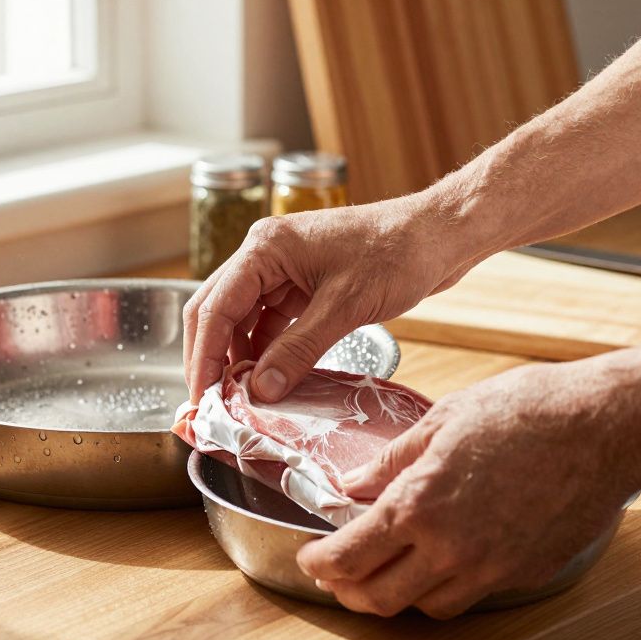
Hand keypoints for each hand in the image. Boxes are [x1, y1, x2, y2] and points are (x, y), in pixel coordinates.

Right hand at [182, 196, 475, 402]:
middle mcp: (264, 254)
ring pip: (241, 320)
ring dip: (239, 358)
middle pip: (217, 311)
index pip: (214, 307)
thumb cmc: (396, 255)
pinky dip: (266, 352)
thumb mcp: (344, 308)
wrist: (438, 235)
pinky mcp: (301, 285)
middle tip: (211, 404)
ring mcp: (282, 270)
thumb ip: (297, 350)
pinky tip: (269, 380)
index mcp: (264, 248)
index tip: (202, 399)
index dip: (203, 357)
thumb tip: (259, 391)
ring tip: (240, 399)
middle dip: (211, 358)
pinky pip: (270, 323)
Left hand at [297, 360, 640, 617]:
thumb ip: (390, 461)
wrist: (605, 427)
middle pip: (378, 598)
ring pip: (425, 606)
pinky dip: (444, 587)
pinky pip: (471, 595)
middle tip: (336, 574)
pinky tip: (441, 561)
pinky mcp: (524, 573)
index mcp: (419, 505)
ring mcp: (491, 568)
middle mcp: (450, 549)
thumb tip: (352, 483)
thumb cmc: (527, 410)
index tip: (310, 557)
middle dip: (347, 591)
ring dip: (397, 593)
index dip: (319, 563)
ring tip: (386, 569)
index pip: (348, 557)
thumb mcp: (442, 420)